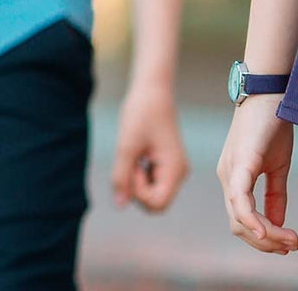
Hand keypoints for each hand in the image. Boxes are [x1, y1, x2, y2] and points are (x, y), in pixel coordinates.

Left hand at [111, 79, 188, 211]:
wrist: (151, 91)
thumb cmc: (140, 113)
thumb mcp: (126, 144)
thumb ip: (121, 176)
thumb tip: (119, 206)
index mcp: (174, 170)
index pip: (157, 204)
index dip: (138, 192)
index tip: (131, 167)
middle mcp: (178, 174)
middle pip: (155, 202)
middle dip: (137, 187)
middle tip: (130, 160)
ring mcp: (173, 170)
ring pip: (151, 192)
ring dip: (136, 179)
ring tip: (133, 153)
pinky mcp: (165, 164)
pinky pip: (151, 180)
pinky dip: (139, 172)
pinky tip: (136, 153)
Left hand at [217, 95, 297, 253]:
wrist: (268, 97)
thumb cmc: (269, 129)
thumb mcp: (275, 168)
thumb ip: (274, 196)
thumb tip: (277, 225)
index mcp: (233, 179)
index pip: (241, 220)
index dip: (263, 239)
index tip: (289, 245)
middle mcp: (226, 177)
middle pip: (238, 225)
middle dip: (266, 243)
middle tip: (293, 245)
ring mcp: (229, 170)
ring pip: (239, 217)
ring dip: (266, 236)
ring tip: (291, 240)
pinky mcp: (240, 162)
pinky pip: (240, 198)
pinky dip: (251, 218)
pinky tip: (266, 232)